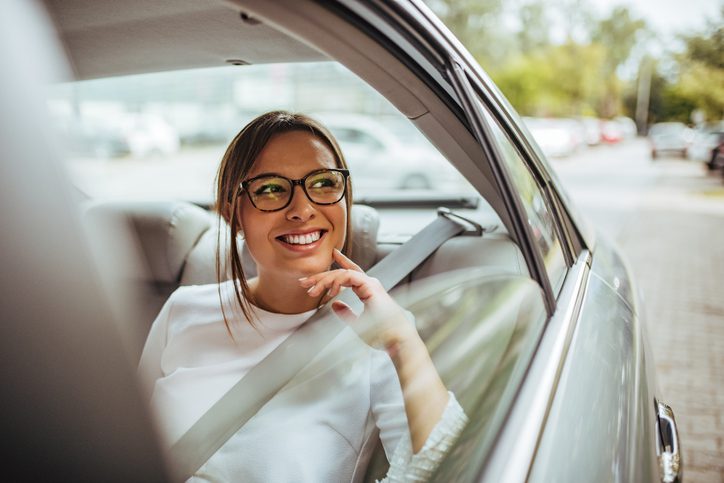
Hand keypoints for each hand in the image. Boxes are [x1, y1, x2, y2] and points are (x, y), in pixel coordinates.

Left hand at [298, 249, 416, 350]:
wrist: (396, 339)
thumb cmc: (382, 334)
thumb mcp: (358, 323)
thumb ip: (346, 313)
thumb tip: (334, 304)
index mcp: (368, 290)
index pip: (351, 272)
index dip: (342, 261)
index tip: (332, 254)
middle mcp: (369, 283)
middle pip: (341, 273)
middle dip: (321, 276)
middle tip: (304, 282)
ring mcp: (370, 283)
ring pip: (342, 273)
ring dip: (324, 280)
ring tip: (311, 290)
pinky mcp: (370, 286)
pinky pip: (349, 277)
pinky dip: (336, 282)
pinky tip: (328, 292)